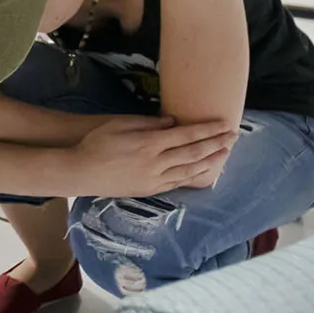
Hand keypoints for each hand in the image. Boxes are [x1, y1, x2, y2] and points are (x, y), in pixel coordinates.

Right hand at [70, 118, 236, 197]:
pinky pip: (177, 183)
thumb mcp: (120, 124)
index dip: (208, 130)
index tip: (224, 124)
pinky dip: (194, 177)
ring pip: (189, 171)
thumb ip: (148, 123)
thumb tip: (172, 122)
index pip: (187, 135)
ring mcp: (153, 179)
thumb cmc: (96, 144)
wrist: (80, 172)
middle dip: (216, 144)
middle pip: (194, 153)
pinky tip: (203, 172)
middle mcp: (156, 163)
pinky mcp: (149, 190)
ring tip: (225, 154)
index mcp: (150, 143)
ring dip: (210, 162)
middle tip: (233, 136)